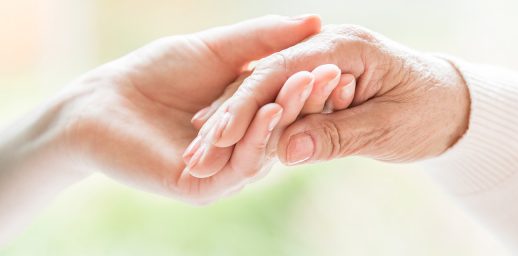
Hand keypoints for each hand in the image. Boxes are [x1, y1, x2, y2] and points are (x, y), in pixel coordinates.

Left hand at [62, 15, 321, 203]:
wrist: (102, 101)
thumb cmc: (156, 73)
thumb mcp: (217, 50)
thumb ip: (263, 39)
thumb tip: (315, 21)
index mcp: (250, 119)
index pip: (289, 103)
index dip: (311, 83)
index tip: (334, 60)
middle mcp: (243, 146)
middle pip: (284, 126)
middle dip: (307, 98)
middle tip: (331, 73)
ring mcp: (226, 169)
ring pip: (267, 146)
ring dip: (288, 115)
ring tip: (304, 84)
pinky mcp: (205, 186)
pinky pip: (240, 166)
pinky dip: (258, 138)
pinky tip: (269, 111)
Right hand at [201, 24, 469, 170]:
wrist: (453, 103)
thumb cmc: (429, 112)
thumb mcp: (388, 128)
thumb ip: (337, 135)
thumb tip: (286, 151)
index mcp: (346, 47)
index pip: (281, 73)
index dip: (246, 106)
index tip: (217, 138)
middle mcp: (328, 46)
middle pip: (265, 77)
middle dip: (229, 115)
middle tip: (195, 151)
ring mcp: (322, 60)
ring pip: (266, 88)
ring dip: (233, 119)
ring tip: (200, 151)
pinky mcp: (320, 78)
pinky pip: (279, 96)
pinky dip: (255, 119)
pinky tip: (226, 140)